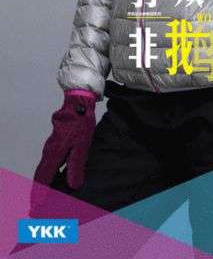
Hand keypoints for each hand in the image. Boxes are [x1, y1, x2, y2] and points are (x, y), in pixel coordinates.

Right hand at [30, 91, 96, 214]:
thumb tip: (73, 185)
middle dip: (37, 191)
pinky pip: (49, 162)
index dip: (40, 193)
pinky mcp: (56, 142)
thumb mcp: (82, 145)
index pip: (44, 178)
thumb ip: (76, 165)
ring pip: (43, 168)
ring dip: (42, 183)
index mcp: (54, 153)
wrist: (78, 103)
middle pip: (40, 175)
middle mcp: (49, 151)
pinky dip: (47, 173)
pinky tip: (53, 177)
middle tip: (35, 206)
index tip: (37, 206)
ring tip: (42, 195)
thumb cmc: (80, 122)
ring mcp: (51, 146)